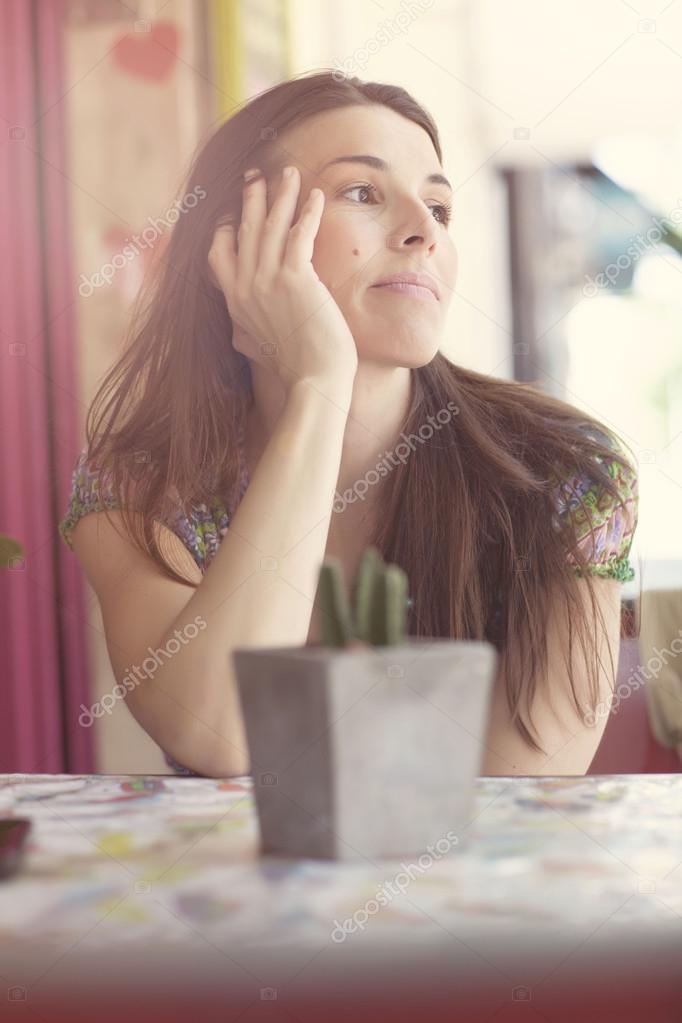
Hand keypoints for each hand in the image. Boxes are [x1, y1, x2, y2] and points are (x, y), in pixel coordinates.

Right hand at [208, 165, 357, 395]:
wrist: (314, 380)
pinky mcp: (297, 280)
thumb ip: (245, 333)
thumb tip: (238, 335)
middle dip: (251, 198)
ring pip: (272, 226)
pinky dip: (308, 211)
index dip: (226, 228)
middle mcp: (246, 288)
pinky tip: (316, 195)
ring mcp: (269, 282)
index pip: (220, 254)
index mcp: (235, 302)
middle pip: (245, 230)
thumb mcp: (256, 349)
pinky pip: (300, 234)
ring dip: (281, 194)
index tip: (233, 211)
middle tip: (256, 174)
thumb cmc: (293, 368)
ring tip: (289, 172)